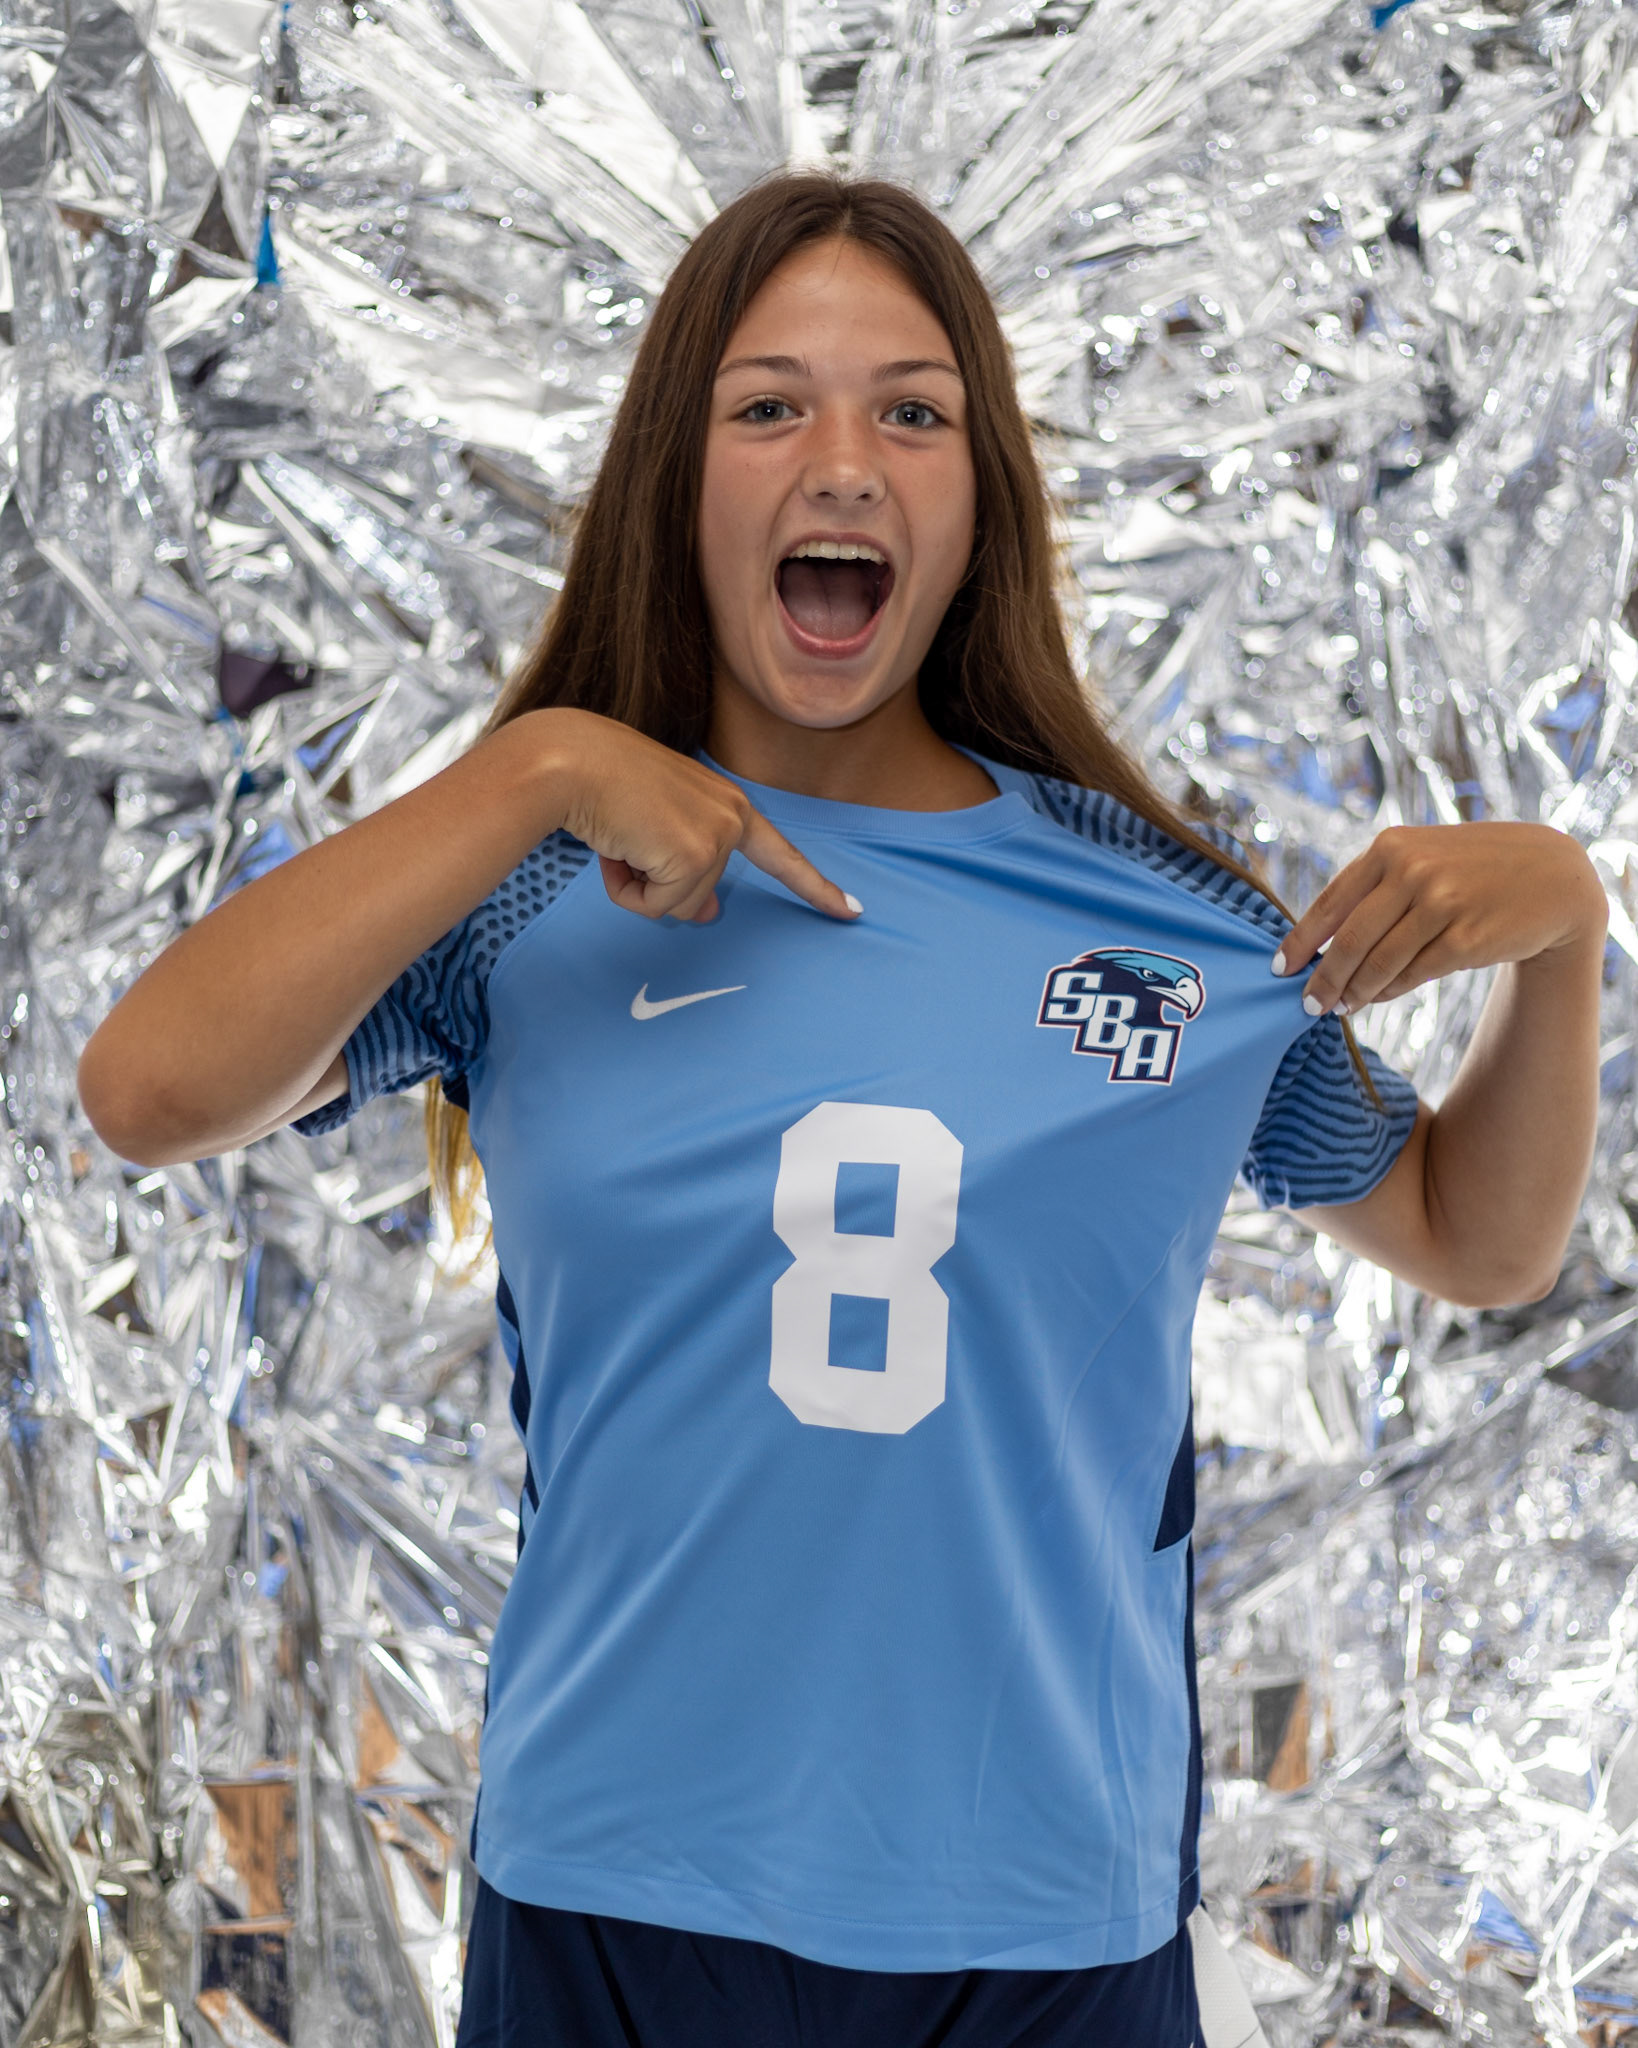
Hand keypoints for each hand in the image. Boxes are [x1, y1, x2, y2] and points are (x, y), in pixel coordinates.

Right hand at [526, 707, 860, 924]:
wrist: (570, 762)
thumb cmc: (600, 785)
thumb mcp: (653, 830)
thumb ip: (687, 869)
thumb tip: (706, 916)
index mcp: (727, 803)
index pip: (779, 854)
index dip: (814, 887)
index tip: (850, 913)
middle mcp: (733, 816)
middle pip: (700, 893)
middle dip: (654, 884)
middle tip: (624, 841)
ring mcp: (718, 835)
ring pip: (677, 903)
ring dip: (634, 885)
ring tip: (616, 839)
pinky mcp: (695, 855)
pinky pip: (658, 907)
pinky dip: (627, 891)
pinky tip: (614, 850)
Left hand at [1274, 822, 1607, 1015]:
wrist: (1553, 877)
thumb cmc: (1473, 870)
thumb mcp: (1422, 857)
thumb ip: (1374, 888)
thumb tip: (1319, 943)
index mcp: (1390, 848)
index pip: (1330, 903)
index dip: (1300, 941)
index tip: (1280, 968)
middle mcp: (1412, 871)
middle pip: (1349, 941)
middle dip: (1323, 978)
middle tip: (1308, 1004)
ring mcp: (1441, 904)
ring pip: (1379, 963)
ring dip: (1354, 992)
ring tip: (1339, 1007)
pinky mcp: (1466, 938)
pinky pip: (1413, 975)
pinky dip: (1389, 992)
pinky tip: (1375, 999)